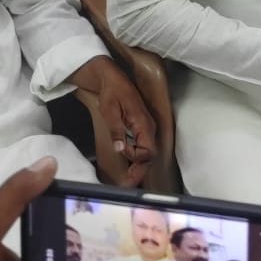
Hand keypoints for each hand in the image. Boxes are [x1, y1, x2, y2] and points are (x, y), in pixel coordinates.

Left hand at [70, 56, 153, 183]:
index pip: (148, 150)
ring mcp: (146, 127)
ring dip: (139, 164)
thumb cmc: (111, 92)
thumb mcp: (110, 111)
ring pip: (148, 151)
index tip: (120, 149)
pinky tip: (128, 162)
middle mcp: (149, 127)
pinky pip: (143, 145)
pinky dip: (137, 156)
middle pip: (150, 154)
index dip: (135, 156)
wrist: (111, 77)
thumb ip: (117, 130)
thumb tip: (120, 148)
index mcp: (144, 123)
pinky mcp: (141, 127)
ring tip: (127, 177)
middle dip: (140, 169)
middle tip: (127, 183)